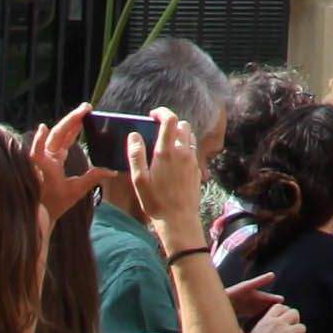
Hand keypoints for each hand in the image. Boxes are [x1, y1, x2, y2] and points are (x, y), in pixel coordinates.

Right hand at [27, 108, 101, 225]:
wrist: (44, 219)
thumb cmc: (58, 204)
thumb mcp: (80, 188)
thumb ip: (93, 177)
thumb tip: (112, 171)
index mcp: (55, 161)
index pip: (66, 139)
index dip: (75, 126)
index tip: (87, 115)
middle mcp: (47, 158)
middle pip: (60, 133)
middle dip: (73, 119)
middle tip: (87, 107)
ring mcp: (41, 161)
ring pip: (53, 137)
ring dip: (66, 123)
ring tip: (79, 113)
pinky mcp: (36, 169)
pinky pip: (35, 153)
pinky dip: (38, 141)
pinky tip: (44, 129)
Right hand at [128, 106, 209, 243]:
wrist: (179, 220)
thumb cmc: (155, 201)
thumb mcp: (139, 180)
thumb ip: (136, 155)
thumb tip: (134, 136)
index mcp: (167, 152)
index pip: (170, 120)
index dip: (162, 112)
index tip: (152, 116)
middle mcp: (183, 152)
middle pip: (183, 125)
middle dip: (171, 124)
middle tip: (158, 133)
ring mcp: (193, 161)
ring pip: (190, 137)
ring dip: (179, 136)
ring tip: (166, 147)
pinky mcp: (198, 170)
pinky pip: (193, 151)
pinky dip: (184, 149)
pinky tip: (174, 162)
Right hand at [245, 303, 310, 332]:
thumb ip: (246, 329)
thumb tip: (237, 330)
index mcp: (267, 320)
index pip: (280, 306)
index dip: (284, 313)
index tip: (282, 322)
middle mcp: (278, 322)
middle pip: (295, 313)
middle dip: (295, 322)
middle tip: (291, 332)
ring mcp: (286, 331)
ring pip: (302, 327)